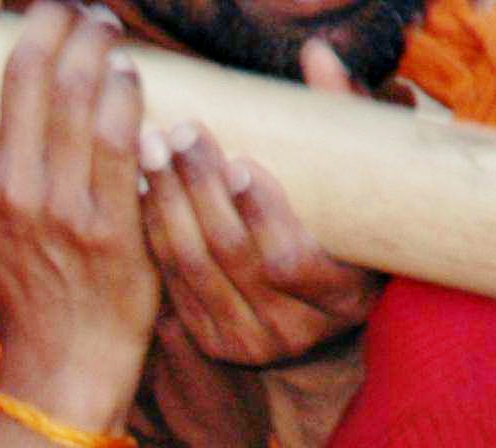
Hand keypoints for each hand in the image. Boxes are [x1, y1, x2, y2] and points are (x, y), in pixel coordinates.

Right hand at [0, 0, 156, 435]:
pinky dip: (127, 89)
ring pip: (79, 87)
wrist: (67, 353)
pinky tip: (129, 77)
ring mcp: (56, 207)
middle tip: (74, 7)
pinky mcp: (109, 221)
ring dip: (97, 41)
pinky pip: (120, 128)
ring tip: (104, 29)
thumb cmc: (14, 279)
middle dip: (54, 18)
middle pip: (26, 65)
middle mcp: (2, 190)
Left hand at [139, 39, 379, 365]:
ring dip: (168, 204)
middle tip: (181, 135)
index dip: (263, 214)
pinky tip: (138, 189)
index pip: (292, 262)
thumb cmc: (345, 235)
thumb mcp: (357, 186)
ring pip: (193, 269)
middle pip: (233, 259)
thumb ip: (341, 123)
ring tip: (153, 149)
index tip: (239, 163)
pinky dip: (152, 232)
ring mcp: (248, 343)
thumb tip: (317, 55)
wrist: (322, 315)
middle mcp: (293, 332)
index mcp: (343, 299)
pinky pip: (169, 282)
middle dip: (202, 192)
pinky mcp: (210, 343)